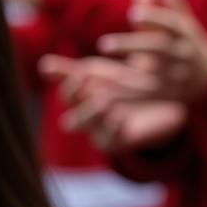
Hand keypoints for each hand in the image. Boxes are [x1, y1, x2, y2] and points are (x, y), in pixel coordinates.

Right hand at [39, 54, 186, 151]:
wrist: (162, 107)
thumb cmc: (128, 86)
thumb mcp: (105, 73)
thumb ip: (76, 69)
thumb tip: (44, 64)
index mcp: (81, 99)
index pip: (68, 95)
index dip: (71, 86)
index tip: (81, 74)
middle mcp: (86, 119)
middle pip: (72, 118)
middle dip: (80, 104)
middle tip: (92, 89)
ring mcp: (100, 133)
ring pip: (90, 131)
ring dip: (93, 115)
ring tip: (105, 101)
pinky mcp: (118, 143)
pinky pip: (108, 141)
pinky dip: (112, 128)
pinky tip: (120, 115)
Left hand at [96, 0, 206, 102]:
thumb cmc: (191, 46)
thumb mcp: (186, 26)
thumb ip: (173, 5)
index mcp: (188, 36)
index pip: (173, 24)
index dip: (155, 17)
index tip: (133, 14)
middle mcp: (185, 57)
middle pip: (159, 50)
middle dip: (132, 46)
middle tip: (103, 44)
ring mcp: (178, 78)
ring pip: (150, 76)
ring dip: (123, 76)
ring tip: (95, 73)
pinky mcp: (168, 96)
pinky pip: (144, 97)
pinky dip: (123, 96)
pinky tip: (102, 94)